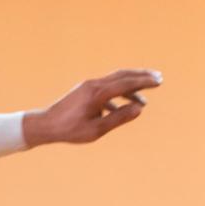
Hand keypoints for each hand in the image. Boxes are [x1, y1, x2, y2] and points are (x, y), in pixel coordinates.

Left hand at [24, 69, 161, 145]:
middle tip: (158, 78)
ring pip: (114, 81)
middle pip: (122, 76)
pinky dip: (117, 95)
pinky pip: (106, 89)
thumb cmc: (70, 130)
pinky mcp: (84, 91)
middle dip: (141, 76)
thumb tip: (139, 108)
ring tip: (143, 99)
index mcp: (98, 93)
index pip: (126, 83)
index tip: (159, 81)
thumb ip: (119, 118)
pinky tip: (124, 107)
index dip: (144, 81)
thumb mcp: (97, 129)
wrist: (46, 125)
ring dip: (130, 87)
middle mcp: (94, 85)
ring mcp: (88, 86)